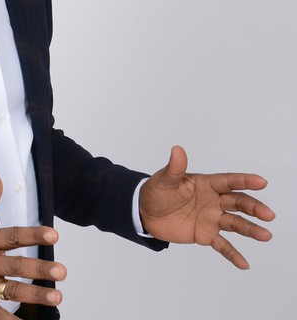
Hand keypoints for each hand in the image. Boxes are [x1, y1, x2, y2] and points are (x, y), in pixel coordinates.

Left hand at [139, 146, 274, 268]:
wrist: (146, 213)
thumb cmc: (157, 191)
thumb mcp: (164, 180)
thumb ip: (174, 168)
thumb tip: (177, 150)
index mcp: (205, 184)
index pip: (228, 182)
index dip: (244, 181)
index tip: (262, 182)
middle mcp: (213, 201)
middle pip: (237, 203)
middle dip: (253, 207)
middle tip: (268, 215)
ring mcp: (211, 218)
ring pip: (235, 223)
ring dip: (250, 229)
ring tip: (266, 235)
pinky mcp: (205, 235)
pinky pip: (222, 245)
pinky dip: (233, 254)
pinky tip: (244, 264)